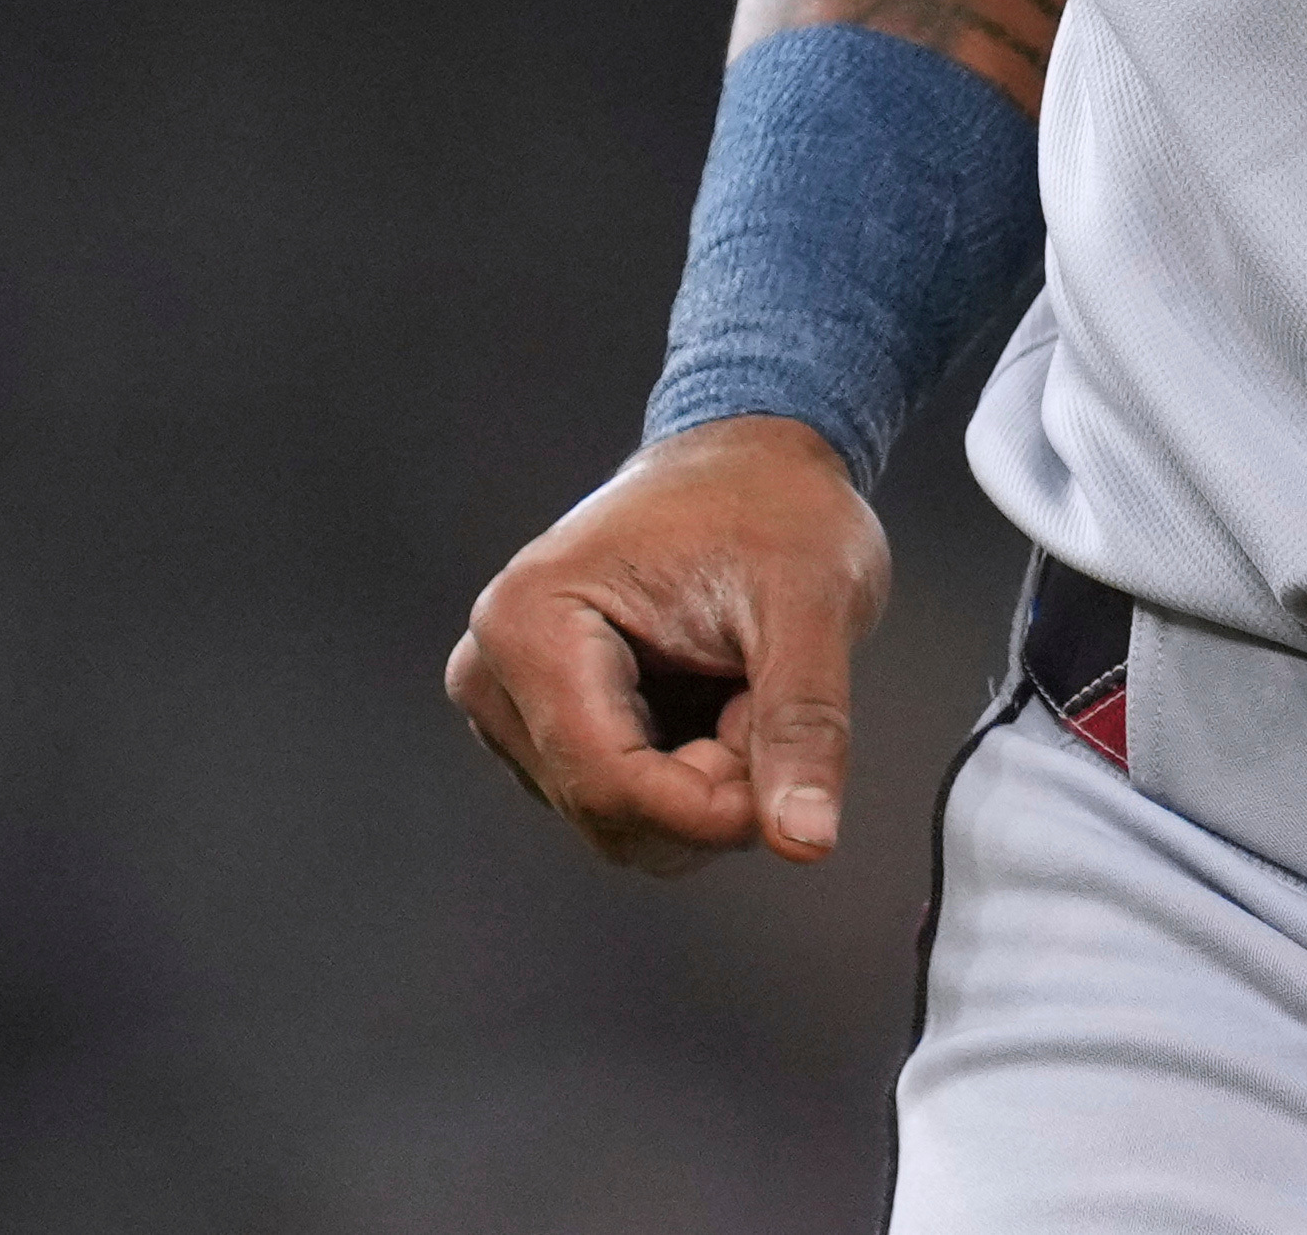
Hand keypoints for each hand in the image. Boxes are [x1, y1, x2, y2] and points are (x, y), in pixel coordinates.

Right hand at [443, 415, 889, 874]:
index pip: (607, 783)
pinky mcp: (540, 730)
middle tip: (765, 694)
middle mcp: (493, 671)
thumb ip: (804, 724)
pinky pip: (622, 807)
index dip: (709, 812)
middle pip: (608, 814)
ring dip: (703, 785)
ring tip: (738, 684)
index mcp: (530, 622)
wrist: (752, 464)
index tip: (789, 785)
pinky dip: (688, 781)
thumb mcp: (813, 603)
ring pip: (618, 822)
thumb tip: (806, 842)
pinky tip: (712, 702)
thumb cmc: (776, 508)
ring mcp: (509, 706)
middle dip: (710, 788)